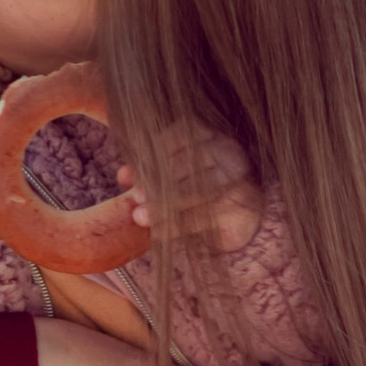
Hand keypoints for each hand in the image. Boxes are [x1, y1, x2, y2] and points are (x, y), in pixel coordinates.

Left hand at [113, 134, 263, 252]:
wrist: (243, 218)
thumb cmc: (201, 190)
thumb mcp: (173, 177)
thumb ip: (148, 171)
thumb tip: (122, 174)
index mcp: (213, 136)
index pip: (181, 134)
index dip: (153, 151)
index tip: (132, 170)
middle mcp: (229, 154)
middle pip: (186, 164)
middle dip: (155, 182)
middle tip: (136, 197)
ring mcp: (238, 182)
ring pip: (193, 192)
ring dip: (162, 207)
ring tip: (140, 216)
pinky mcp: (239, 211)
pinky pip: (200, 218)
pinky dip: (175, 226)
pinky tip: (158, 232)